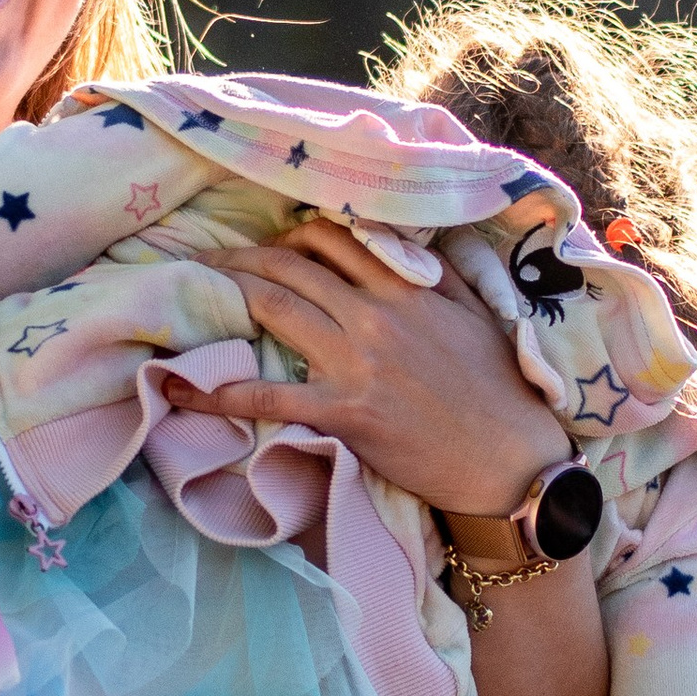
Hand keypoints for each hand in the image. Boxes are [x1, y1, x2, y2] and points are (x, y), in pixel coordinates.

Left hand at [187, 220, 567, 518]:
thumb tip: (403, 247)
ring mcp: (357, 363)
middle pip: (291, 268)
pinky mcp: (345, 412)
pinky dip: (223, 392)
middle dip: (240, 258)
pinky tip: (186, 389)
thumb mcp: (475, 315)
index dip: (289, 235)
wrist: (510, 460)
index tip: (268, 247)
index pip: (333, 239)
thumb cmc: (497, 390)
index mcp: (406, 289)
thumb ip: (437, 275)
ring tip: (190, 294)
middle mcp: (375, 316)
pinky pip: (272, 396)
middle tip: (204, 261)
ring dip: (225, 296)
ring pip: (275, 310)